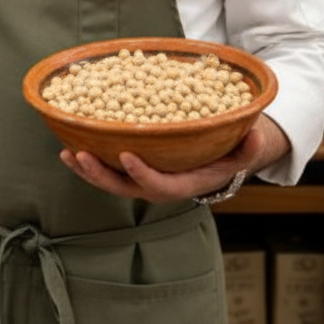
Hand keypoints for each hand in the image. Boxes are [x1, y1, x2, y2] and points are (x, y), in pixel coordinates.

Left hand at [58, 115, 289, 203]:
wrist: (220, 155)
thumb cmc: (229, 150)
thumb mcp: (243, 150)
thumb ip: (248, 147)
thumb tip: (256, 135)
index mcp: (184, 184)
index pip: (160, 186)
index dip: (142, 174)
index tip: (126, 155)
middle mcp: (159, 184)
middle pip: (126, 188)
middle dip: (101, 174)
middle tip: (81, 155)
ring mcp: (143, 177)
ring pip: (111, 180)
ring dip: (87, 169)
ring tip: (67, 153)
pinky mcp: (132, 167)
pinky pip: (108, 168)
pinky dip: (88, 160)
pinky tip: (68, 146)